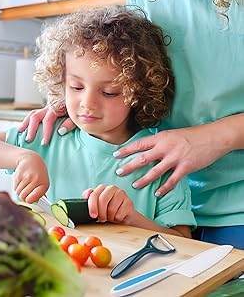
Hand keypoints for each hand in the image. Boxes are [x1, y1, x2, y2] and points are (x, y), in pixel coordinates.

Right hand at [14, 152, 49, 202]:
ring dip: (20, 192)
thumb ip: (39, 194)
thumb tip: (34, 202)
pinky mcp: (18, 175)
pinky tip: (21, 182)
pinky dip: (16, 187)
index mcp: (43, 184)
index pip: (33, 197)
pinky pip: (14, 187)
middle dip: (23, 197)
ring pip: (18, 192)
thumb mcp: (43, 183)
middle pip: (23, 196)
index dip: (29, 200)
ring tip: (25, 186)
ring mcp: (26, 177)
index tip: (29, 199)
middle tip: (26, 194)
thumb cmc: (38, 174)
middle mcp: (35, 180)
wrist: (32, 160)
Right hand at [18, 107, 75, 144]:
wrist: (77, 101)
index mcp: (57, 108)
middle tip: (29, 140)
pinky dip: (27, 120)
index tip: (44, 143)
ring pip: (32, 114)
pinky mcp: (45, 110)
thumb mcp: (76, 117)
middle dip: (31, 129)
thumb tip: (60, 132)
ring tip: (20, 132)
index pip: (48, 120)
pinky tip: (23, 128)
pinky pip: (33, 114)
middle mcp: (49, 107)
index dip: (45, 132)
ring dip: (25, 123)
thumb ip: (69, 123)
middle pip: (35, 117)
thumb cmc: (77, 111)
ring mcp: (46, 108)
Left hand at [83, 184, 134, 222]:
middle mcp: (112, 188)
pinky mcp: (129, 202)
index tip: (92, 215)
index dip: (92, 206)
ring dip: (109, 217)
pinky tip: (117, 217)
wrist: (124, 217)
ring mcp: (121, 193)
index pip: (94, 194)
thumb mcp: (96, 206)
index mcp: (102, 188)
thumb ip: (89, 199)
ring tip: (110, 217)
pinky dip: (117, 219)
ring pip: (111, 209)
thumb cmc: (107, 211)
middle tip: (101, 219)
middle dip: (101, 213)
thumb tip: (86, 195)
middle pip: (103, 200)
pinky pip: (119, 214)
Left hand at [114, 125, 228, 195]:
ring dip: (143, 180)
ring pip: (155, 171)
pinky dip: (164, 188)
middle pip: (143, 158)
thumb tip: (148, 149)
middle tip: (119, 172)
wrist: (213, 136)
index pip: (139, 144)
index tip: (115, 155)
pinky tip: (157, 194)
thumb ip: (160, 142)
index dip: (126, 150)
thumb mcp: (172, 134)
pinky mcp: (185, 167)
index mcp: (161, 138)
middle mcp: (165, 147)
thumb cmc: (192, 135)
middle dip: (129, 166)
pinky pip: (172, 180)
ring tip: (134, 185)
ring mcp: (175, 158)